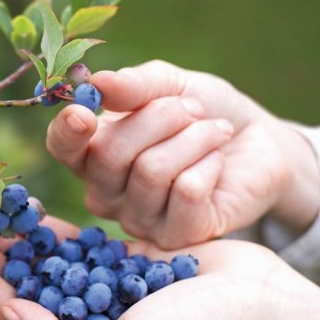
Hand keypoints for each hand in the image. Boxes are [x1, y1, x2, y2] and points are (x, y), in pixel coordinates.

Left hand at [0, 206, 319, 319]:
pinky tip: (27, 209)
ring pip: (43, 258)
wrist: (258, 308)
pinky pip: (76, 241)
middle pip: (22, 282)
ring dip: (12, 234)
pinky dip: (50, 227)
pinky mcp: (123, 260)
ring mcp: (103, 288)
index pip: (13, 314)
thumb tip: (11, 315)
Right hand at [46, 60, 319, 247]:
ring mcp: (139, 220)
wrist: (257, 142)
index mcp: (93, 153)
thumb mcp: (170, 85)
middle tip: (193, 109)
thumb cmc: (203, 111)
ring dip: (193, 138)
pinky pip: (186, 192)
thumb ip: (134, 85)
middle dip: (159, 117)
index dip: (67, 132)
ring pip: (151, 171)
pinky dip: (209, 164)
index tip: (85, 112)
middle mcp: (107, 193)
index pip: (62, 148)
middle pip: (110, 154)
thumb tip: (98, 83)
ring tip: (214, 131)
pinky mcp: (178, 236)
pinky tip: (217, 163)